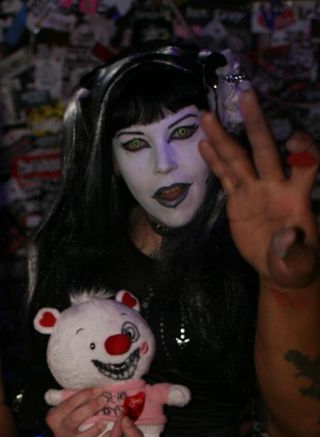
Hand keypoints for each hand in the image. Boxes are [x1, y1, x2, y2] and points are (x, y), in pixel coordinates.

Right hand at [46, 388, 107, 436]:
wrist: (54, 434)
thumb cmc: (61, 416)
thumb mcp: (61, 407)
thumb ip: (72, 400)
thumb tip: (92, 391)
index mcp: (54, 415)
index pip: (70, 403)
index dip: (84, 395)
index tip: (97, 390)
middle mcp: (59, 426)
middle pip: (76, 415)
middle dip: (91, 405)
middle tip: (103, 398)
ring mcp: (67, 435)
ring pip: (81, 424)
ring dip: (94, 414)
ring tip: (104, 407)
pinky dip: (96, 430)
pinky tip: (104, 424)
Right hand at [200, 90, 319, 289]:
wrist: (279, 267)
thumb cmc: (295, 263)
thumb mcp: (298, 263)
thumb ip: (293, 250)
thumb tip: (286, 235)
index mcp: (297, 196)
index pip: (306, 162)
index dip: (304, 149)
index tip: (294, 141)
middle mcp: (276, 185)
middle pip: (266, 149)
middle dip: (258, 123)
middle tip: (247, 96)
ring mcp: (255, 190)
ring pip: (239, 158)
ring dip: (225, 137)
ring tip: (208, 115)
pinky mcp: (238, 199)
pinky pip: (226, 176)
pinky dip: (215, 160)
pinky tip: (203, 142)